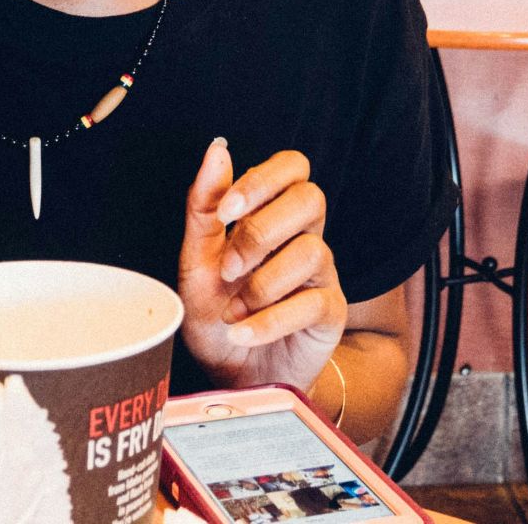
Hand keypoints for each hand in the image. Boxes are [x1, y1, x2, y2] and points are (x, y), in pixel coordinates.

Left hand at [177, 138, 347, 390]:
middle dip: (261, 231)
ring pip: (311, 250)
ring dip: (261, 284)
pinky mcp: (330, 314)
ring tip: (233, 312)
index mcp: (274, 217)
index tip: (225, 212)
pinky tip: (243, 332)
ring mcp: (321, 276)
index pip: (292, 167)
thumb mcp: (196, 261)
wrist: (233, 377)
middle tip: (228, 268)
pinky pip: (312, 303)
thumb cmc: (218, 316)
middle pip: (311, 198)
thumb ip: (204, 207)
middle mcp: (304, 239)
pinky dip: (270, 320)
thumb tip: (218, 150)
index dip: (261, 180)